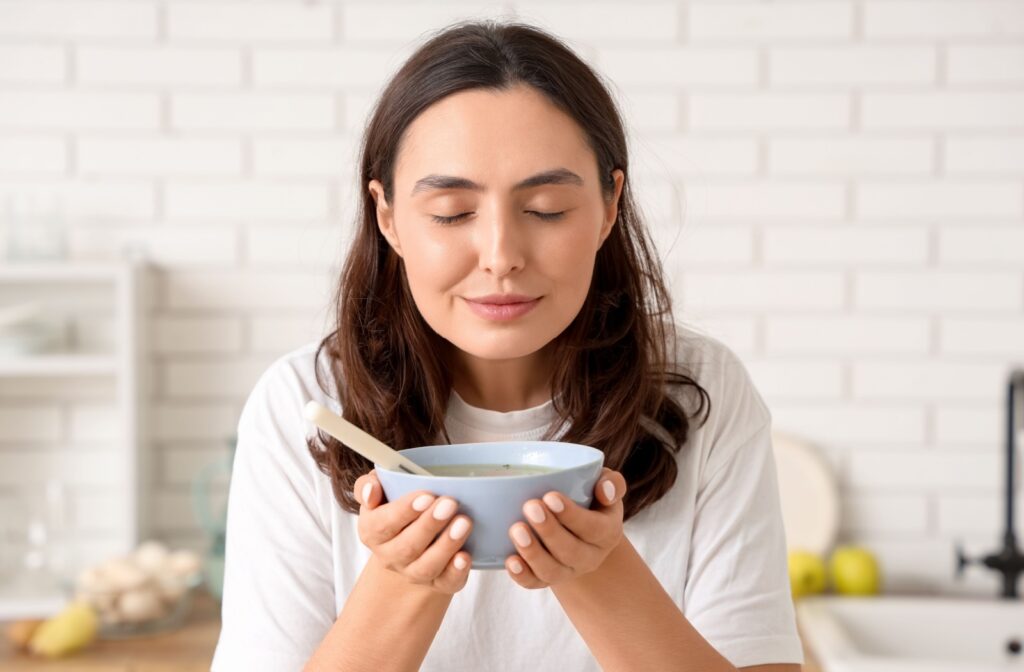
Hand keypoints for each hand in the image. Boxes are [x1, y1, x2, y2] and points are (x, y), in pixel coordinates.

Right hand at [353, 470, 472, 594]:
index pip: (382, 525)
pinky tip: (465, 556)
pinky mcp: (438, 582)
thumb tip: (371, 492)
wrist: (409, 539)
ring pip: (426, 566)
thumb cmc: (394, 505)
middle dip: (430, 524)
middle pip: (407, 547)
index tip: (427, 496)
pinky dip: (456, 571)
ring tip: (464, 522)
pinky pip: (446, 582)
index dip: (404, 511)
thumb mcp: (378, 490)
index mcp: (372, 532)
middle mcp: (389, 556)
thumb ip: (367, 486)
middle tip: (450, 503)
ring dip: (446, 545)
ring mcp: (413, 572)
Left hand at [504, 467, 626, 587]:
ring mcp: (568, 571)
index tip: (551, 497)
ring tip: (516, 529)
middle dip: (549, 530)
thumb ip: (612, 483)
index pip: (593, 528)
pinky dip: (522, 575)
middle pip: (571, 551)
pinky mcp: (546, 579)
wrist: (580, 530)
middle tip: (530, 507)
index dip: (572, 515)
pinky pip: (535, 583)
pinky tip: (510, 560)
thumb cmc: (592, 499)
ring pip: (552, 571)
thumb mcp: (607, 487)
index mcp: (607, 533)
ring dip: (533, 553)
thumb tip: (605, 490)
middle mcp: (590, 557)